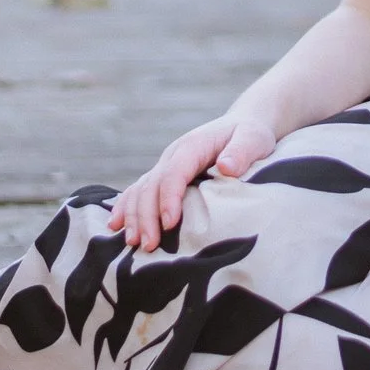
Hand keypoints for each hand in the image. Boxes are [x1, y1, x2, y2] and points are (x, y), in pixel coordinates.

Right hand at [106, 113, 278, 250]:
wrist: (243, 125)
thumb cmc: (251, 135)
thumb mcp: (254, 138)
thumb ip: (242, 151)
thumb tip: (227, 166)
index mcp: (192, 147)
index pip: (174, 173)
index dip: (169, 198)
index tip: (170, 223)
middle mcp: (173, 156)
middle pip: (151, 185)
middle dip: (147, 216)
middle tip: (149, 245)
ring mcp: (165, 166)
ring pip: (140, 190)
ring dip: (134, 216)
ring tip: (133, 243)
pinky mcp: (164, 176)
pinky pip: (138, 191)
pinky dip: (125, 207)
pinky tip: (115, 225)